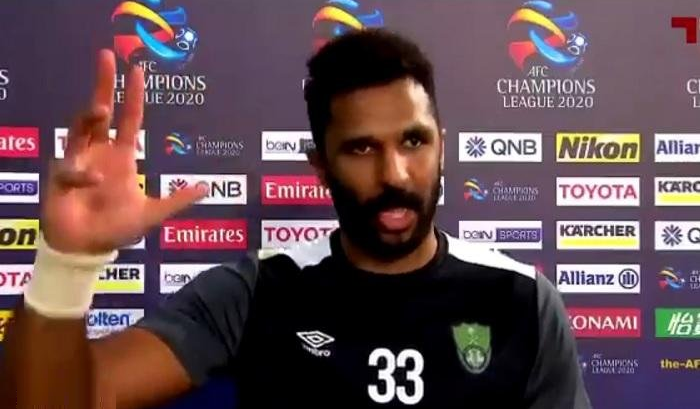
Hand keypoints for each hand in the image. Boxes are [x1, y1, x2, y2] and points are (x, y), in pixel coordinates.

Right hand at [41, 49, 206, 253]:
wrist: (87, 249)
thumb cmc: (116, 229)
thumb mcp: (152, 214)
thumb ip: (177, 200)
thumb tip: (206, 188)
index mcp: (122, 157)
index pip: (129, 119)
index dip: (133, 95)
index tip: (137, 69)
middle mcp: (99, 153)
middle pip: (100, 111)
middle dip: (103, 84)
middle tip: (106, 56)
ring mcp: (78, 161)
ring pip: (80, 129)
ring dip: (90, 118)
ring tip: (101, 108)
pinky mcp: (61, 177)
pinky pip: (69, 168)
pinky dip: (80, 172)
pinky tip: (90, 181)